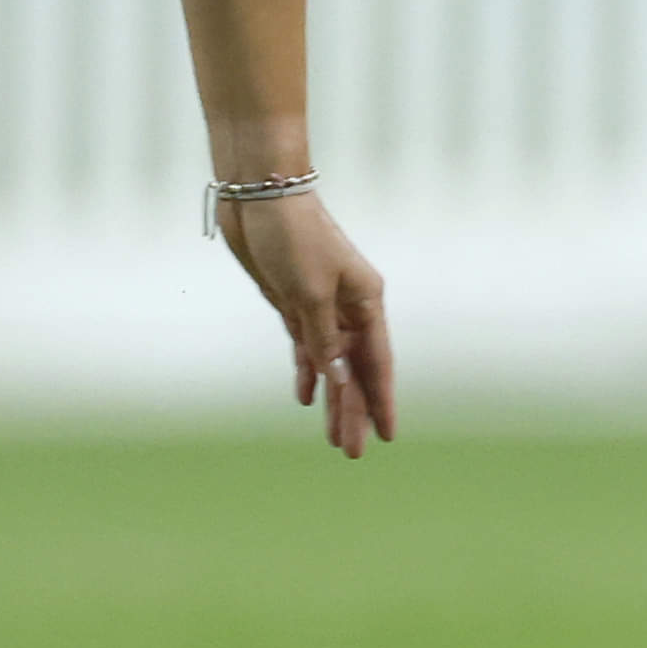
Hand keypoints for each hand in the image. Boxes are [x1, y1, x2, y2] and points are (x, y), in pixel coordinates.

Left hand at [216, 189, 396, 455]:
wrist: (259, 195)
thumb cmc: (292, 236)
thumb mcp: (310, 294)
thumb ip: (324, 341)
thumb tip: (339, 383)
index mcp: (366, 300)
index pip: (376, 363)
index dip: (381, 401)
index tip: (387, 436)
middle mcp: (349, 306)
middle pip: (356, 370)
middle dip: (356, 411)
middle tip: (352, 452)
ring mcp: (320, 305)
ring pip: (332, 364)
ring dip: (334, 399)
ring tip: (335, 437)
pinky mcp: (293, 302)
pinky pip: (307, 348)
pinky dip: (308, 372)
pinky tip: (307, 397)